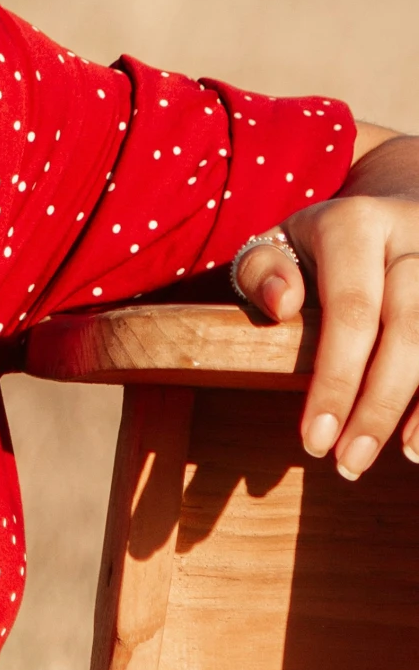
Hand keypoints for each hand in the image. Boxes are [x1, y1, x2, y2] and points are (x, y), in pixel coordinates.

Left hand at [234, 130, 418, 478]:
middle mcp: (413, 239)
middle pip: (409, 331)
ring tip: (407, 457)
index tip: (313, 441)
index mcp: (355, 225)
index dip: (335, 380)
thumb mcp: (281, 241)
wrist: (397, 205)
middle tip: (349, 463)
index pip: (350, 311)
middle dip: (379, 406)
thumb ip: (265, 269)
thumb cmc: (323, 243)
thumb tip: (282, 304)